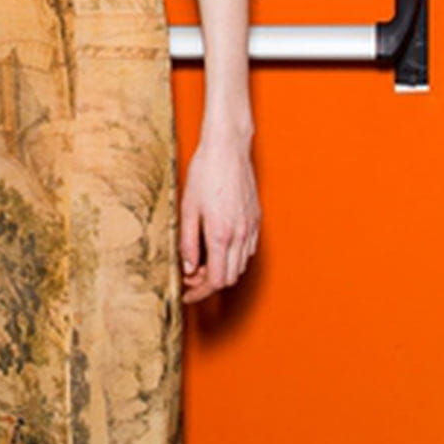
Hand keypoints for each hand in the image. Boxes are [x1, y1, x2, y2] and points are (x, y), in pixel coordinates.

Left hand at [179, 131, 259, 303]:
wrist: (228, 148)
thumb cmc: (205, 173)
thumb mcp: (187, 208)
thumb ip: (187, 242)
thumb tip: (189, 268)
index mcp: (220, 234)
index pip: (215, 280)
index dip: (200, 293)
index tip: (187, 295)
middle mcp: (240, 235)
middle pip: (229, 278)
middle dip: (209, 285)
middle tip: (190, 280)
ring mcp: (251, 227)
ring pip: (240, 266)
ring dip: (222, 271)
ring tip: (201, 263)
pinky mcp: (256, 219)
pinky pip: (248, 250)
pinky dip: (234, 258)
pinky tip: (218, 249)